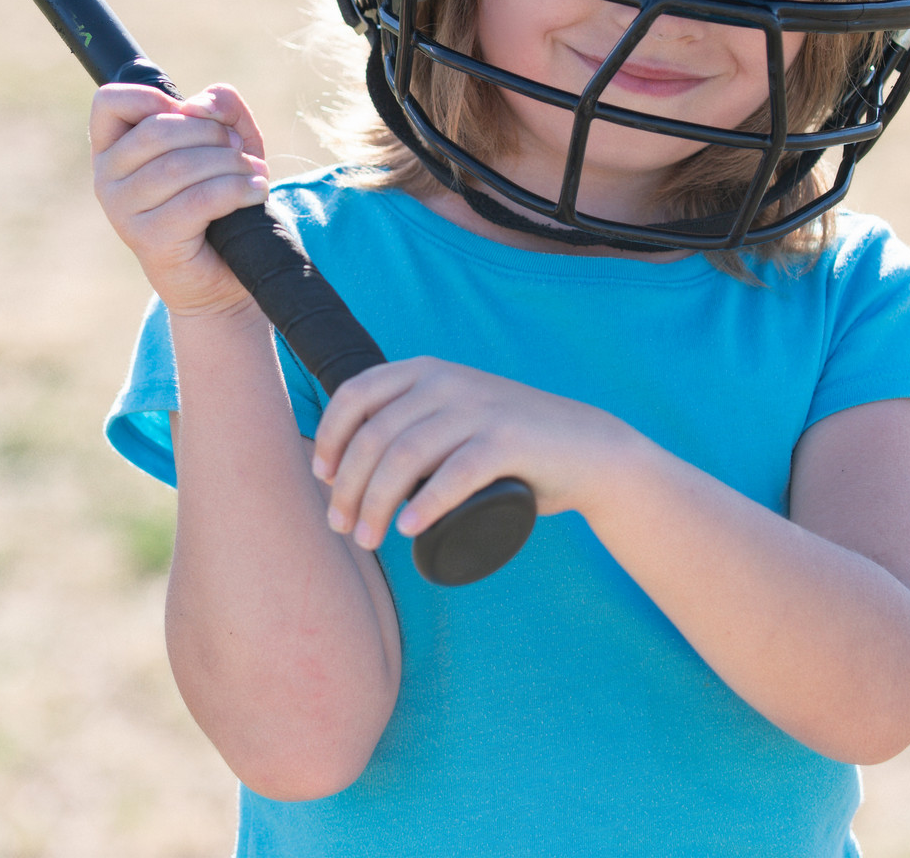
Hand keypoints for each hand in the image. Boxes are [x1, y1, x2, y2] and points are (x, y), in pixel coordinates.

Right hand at [90, 82, 269, 317]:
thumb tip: (200, 103)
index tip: (189, 113)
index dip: (150, 97)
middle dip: (211, 133)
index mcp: (114, 149)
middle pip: (157, 129)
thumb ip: (220, 107)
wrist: (222, 278)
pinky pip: (198, 200)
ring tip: (254, 174)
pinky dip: (236, 190)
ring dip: (229, 163)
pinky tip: (255, 192)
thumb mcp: (227, 142)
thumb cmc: (220, 202)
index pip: (108, 102)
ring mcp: (122, 212)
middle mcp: (107, 178)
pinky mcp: (150, 239)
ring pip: (179, 165)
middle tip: (239, 151)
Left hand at [310, 357, 643, 547]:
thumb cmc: (508, 447)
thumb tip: (348, 471)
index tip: (322, 478)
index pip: (355, 395)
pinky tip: (410, 528)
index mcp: (425, 371)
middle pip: (374, 435)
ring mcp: (479, 408)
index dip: (329, 438)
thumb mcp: (453, 418)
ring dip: (376, 503)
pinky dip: (427, 503)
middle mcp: (446, 382)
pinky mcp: (508, 440)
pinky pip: (455, 473)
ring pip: (406, 456)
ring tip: (368, 538)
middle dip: (347, 487)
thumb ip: (412, 425)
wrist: (587, 449)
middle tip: (342, 527)